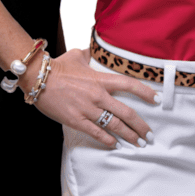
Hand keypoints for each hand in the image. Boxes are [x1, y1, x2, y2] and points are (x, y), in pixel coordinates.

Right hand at [32, 49, 157, 148]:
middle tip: (149, 135)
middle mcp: (98, 95)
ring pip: (114, 125)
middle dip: (141, 126)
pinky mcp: (76, 120)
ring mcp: (87, 109)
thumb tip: (92, 51)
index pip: (129, 85)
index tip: (157, 100)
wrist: (37, 78)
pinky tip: (115, 144)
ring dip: (129, 136)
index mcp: (100, 79)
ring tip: (138, 143)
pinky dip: (107, 140)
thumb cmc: (56, 67)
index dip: (146, 93)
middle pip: (126, 112)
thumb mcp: (76, 55)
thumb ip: (88, 55)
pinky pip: (96, 133)